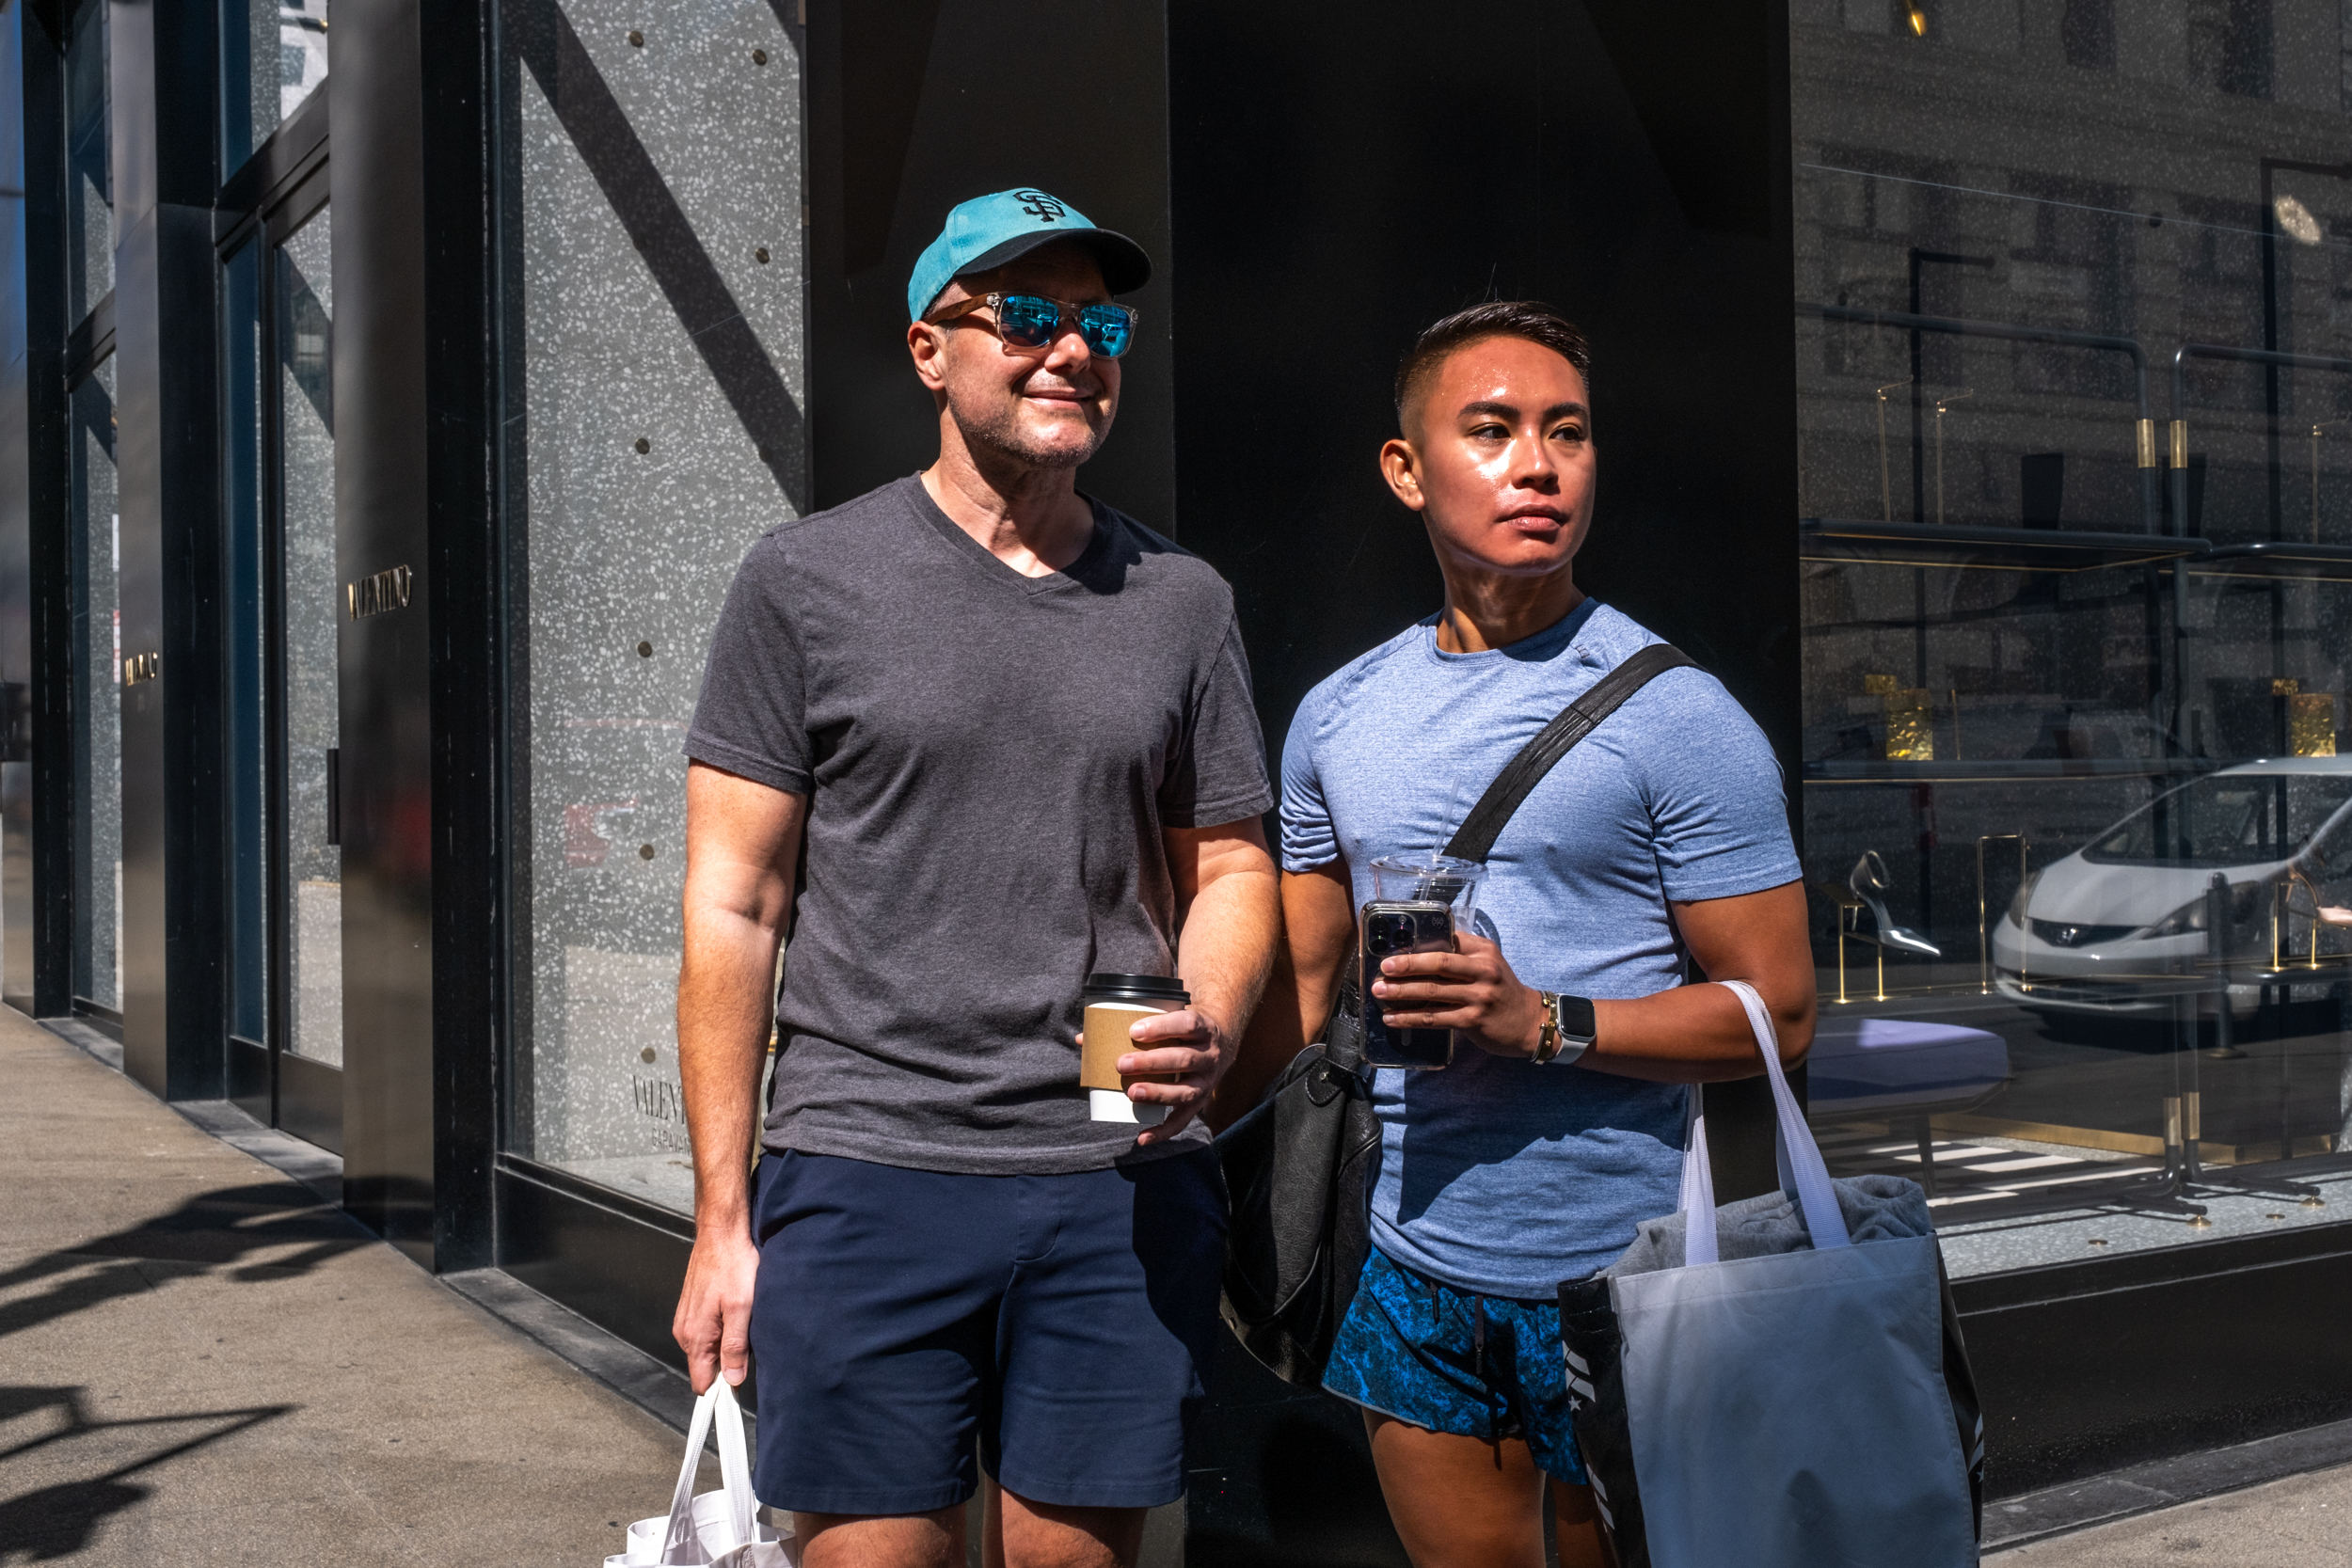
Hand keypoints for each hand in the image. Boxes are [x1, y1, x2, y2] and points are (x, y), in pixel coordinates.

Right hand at [672, 1223, 760, 1392]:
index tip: (739, 1389)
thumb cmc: (732, 1262)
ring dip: (727, 1343)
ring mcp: (688, 1318)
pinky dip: (724, 1328)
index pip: (701, 1382)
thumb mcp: (741, 1308)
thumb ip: (735, 1346)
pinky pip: (709, 1330)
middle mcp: (686, 1330)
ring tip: (745, 1322)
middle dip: (728, 1364)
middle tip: (751, 1345)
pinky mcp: (694, 1306)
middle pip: (707, 1366)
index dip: (721, 1390)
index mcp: (695, 1336)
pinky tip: (737, 1311)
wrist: (722, 1231)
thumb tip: (733, 1378)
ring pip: (709, 1347)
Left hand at [1113, 1005, 1232, 1145]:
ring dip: (1158, 1093)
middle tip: (1121, 1064)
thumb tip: (1083, 1039)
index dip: (1162, 1028)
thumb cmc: (1183, 1029)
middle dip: (1152, 1063)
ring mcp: (1207, 1082)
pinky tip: (1142, 1137)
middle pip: (1184, 1059)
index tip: (1134, 1031)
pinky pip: (1183, 1120)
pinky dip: (1163, 1131)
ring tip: (1132, 1093)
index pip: (1187, 1025)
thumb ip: (1133, 1025)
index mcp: (1203, 1028)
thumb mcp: (1171, 1016)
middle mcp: (1210, 1056)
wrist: (1222, 1041)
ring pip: (1186, 1091)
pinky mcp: (1200, 1103)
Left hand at [1370, 931, 1545, 1059]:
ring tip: (1379, 992)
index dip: (1419, 943)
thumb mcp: (1488, 963)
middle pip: (1438, 963)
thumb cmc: (1501, 990)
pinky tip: (1393, 1019)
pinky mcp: (1473, 1020)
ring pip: (1433, 991)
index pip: (1447, 940)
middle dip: (1407, 965)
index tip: (1394, 946)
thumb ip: (1461, 954)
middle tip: (1383, 968)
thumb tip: (1419, 950)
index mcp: (1482, 951)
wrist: (1529, 1022)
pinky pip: (1435, 1018)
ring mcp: (1479, 996)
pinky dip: (1411, 1018)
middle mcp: (1483, 970)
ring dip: (1402, 992)